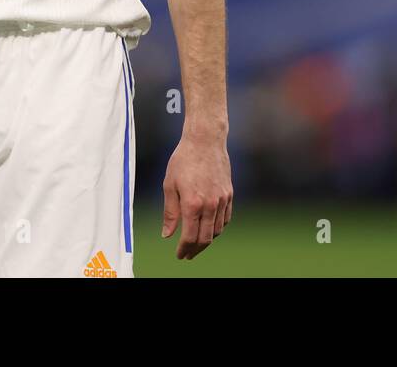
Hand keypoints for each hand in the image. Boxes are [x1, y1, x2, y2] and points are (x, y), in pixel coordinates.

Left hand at [161, 131, 232, 258]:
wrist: (205, 140)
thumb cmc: (183, 160)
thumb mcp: (169, 185)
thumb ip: (170, 212)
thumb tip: (167, 235)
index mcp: (192, 203)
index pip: (190, 237)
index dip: (184, 249)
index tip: (179, 255)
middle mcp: (210, 204)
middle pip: (205, 238)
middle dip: (196, 250)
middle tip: (187, 254)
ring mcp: (222, 200)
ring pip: (217, 230)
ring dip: (207, 240)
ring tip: (197, 243)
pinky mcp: (229, 194)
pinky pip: (226, 218)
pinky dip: (218, 228)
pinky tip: (210, 229)